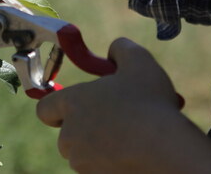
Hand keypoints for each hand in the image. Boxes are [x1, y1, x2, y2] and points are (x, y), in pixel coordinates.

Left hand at [36, 38, 210, 172]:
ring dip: (102, 144)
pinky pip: (99, 167)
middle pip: (68, 132)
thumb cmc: (149, 103)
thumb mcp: (139, 60)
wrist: (166, 150)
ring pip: (85, 152)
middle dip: (88, 126)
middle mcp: (69, 135)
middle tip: (116, 116)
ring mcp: (81, 162)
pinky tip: (137, 150)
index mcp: (72, 103)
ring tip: (134, 133)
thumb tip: (114, 50)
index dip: (58, 106)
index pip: (44, 109)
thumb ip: (120, 48)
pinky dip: (113, 161)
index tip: (77, 106)